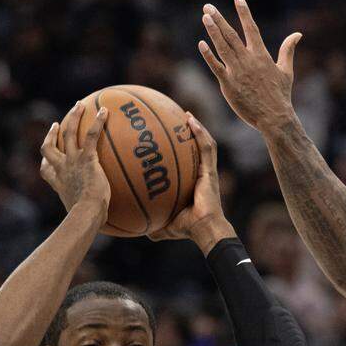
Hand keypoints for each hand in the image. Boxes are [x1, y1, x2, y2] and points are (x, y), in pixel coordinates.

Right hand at [41, 102, 109, 216]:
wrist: (86, 213)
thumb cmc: (87, 220)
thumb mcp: (84, 216)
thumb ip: (91, 214)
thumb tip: (104, 223)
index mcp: (57, 183)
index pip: (46, 169)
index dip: (45, 160)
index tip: (47, 156)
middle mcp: (61, 168)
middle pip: (50, 146)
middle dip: (52, 133)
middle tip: (58, 124)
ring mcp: (72, 161)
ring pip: (69, 132)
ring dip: (73, 117)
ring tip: (79, 106)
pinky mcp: (86, 157)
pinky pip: (92, 134)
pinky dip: (98, 122)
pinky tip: (105, 111)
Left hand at [148, 114, 233, 250]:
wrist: (203, 230)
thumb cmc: (186, 229)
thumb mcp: (162, 225)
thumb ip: (151, 224)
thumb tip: (135, 228)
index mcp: (192, 184)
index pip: (186, 163)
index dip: (180, 152)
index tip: (167, 141)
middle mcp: (201, 175)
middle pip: (196, 150)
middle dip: (189, 134)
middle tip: (176, 120)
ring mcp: (207, 172)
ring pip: (204, 144)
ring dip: (197, 129)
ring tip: (186, 115)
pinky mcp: (210, 171)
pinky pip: (206, 148)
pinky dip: (200, 133)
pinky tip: (191, 121)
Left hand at [199, 0, 301, 131]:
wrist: (274, 117)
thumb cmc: (280, 95)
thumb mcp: (286, 70)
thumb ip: (288, 50)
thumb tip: (298, 34)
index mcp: (262, 55)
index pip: (251, 28)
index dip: (244, 12)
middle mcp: (248, 60)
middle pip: (231, 35)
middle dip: (219, 19)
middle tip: (208, 6)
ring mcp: (237, 72)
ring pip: (222, 47)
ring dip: (213, 31)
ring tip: (205, 17)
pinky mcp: (228, 85)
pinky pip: (216, 67)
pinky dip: (208, 55)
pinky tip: (201, 43)